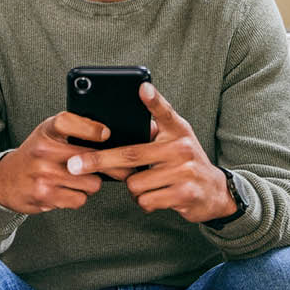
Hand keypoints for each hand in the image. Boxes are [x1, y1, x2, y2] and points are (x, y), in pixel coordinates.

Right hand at [0, 111, 136, 214]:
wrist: (6, 180)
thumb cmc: (36, 155)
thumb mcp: (49, 134)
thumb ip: (74, 130)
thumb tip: (111, 138)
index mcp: (46, 131)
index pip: (69, 122)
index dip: (91, 129)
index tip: (106, 135)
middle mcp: (43, 150)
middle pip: (91, 158)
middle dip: (110, 165)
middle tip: (123, 168)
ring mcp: (44, 174)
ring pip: (91, 182)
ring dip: (91, 184)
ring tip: (80, 179)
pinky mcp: (45, 195)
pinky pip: (80, 199)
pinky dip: (78, 197)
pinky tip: (68, 190)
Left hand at [66, 83, 236, 223]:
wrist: (215, 192)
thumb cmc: (185, 162)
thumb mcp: (176, 140)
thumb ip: (154, 130)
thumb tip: (121, 123)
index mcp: (178, 130)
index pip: (164, 112)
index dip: (153, 99)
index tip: (141, 86)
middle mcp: (182, 147)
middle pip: (130, 155)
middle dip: (98, 161)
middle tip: (75, 165)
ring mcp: (184, 171)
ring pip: (135, 184)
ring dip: (134, 189)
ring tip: (150, 185)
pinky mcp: (184, 194)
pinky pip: (146, 200)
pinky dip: (145, 202)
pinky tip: (158, 197)